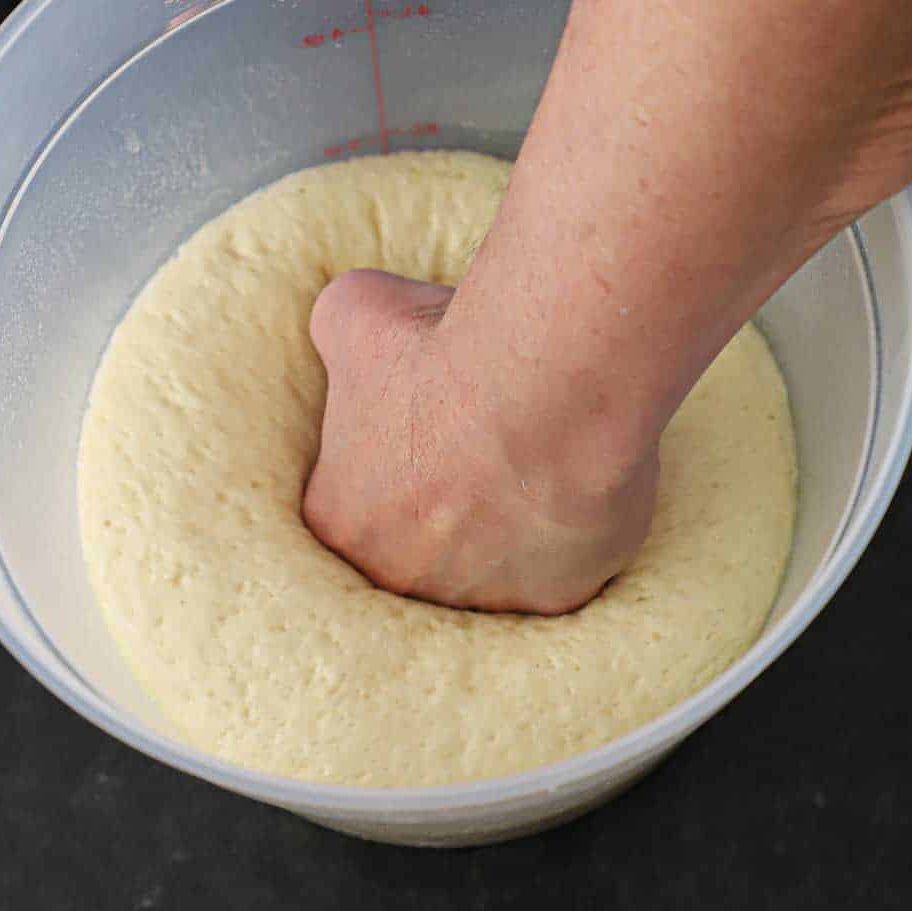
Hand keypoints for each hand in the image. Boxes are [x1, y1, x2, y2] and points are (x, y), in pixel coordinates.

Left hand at [302, 270, 659, 614]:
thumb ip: (335, 330)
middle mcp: (401, 577)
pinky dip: (568, 528)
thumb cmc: (438, 353)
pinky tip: (576, 478)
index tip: (426, 425)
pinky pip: (559, 566)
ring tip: (534, 456)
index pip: (351, 502)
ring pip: (490, 564)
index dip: (391, 457)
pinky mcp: (556, 597)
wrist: (539, 386)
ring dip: (505, 522)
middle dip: (444, 502)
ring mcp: (481, 597)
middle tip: (480, 443)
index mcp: (342, 520)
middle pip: (417, 545)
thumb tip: (344, 326)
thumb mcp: (351, 314)